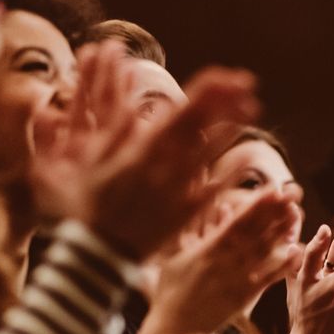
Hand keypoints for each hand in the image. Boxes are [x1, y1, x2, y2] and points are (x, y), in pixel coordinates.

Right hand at [35, 45, 260, 260]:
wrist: (96, 257)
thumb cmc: (82, 209)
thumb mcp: (84, 164)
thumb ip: (109, 133)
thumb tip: (129, 106)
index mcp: (143, 150)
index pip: (183, 111)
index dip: (211, 91)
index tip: (230, 76)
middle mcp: (166, 167)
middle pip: (204, 127)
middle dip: (228, 101)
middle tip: (249, 84)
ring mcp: (178, 192)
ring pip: (213, 155)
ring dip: (233, 129)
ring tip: (251, 110)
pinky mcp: (185, 215)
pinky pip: (215, 191)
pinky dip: (232, 174)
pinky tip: (246, 161)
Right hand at [138, 184, 303, 333]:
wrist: (176, 329)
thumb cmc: (172, 290)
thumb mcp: (174, 255)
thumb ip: (192, 229)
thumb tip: (209, 204)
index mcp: (207, 250)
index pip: (235, 223)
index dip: (255, 206)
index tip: (272, 189)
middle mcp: (224, 262)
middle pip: (254, 233)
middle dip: (273, 213)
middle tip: (292, 194)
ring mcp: (236, 280)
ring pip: (263, 252)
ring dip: (281, 233)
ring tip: (297, 214)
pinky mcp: (245, 297)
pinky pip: (267, 279)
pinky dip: (282, 265)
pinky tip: (297, 251)